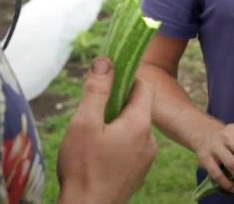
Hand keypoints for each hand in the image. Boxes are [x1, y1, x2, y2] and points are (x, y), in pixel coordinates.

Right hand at [57, 57, 156, 203]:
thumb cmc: (83, 167)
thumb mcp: (84, 122)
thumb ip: (97, 90)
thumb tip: (105, 61)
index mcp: (140, 124)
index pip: (144, 87)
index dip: (126, 77)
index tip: (106, 80)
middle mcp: (149, 140)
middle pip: (138, 107)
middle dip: (116, 102)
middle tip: (91, 109)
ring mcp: (146, 158)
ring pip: (133, 127)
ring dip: (115, 123)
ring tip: (91, 133)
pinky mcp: (138, 171)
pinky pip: (131, 145)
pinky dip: (117, 140)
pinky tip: (97, 151)